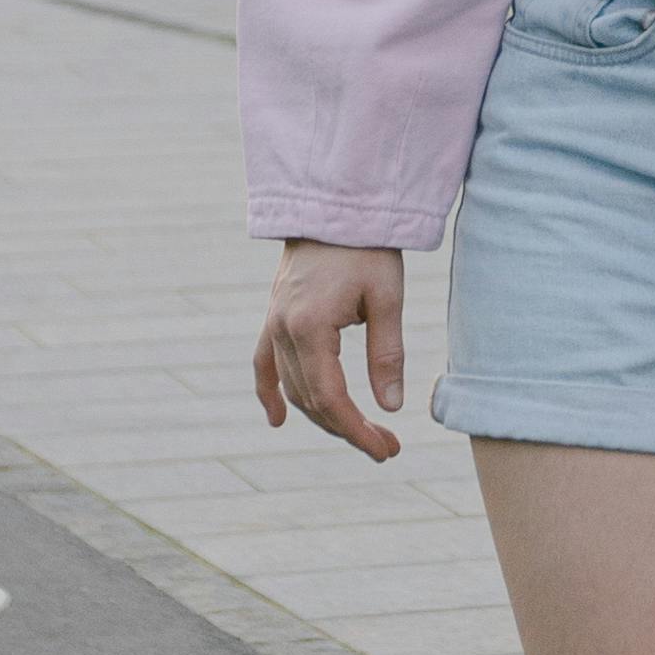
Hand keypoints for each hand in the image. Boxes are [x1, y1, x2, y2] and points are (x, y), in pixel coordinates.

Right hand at [255, 242, 406, 459]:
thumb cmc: (367, 248)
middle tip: (388, 447)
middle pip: (310, 399)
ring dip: (323, 415)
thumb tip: (391, 406)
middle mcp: (283, 330)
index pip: (330, 397)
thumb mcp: (386, 298)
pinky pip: (263, 364)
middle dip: (348, 428)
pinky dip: (269, 392)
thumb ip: (387, 354)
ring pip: (292, 387)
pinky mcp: (273, 316)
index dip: (357, 430)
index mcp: (310, 327)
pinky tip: (277, 420)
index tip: (386, 450)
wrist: (335, 204)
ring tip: (362, 433)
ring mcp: (273, 323)